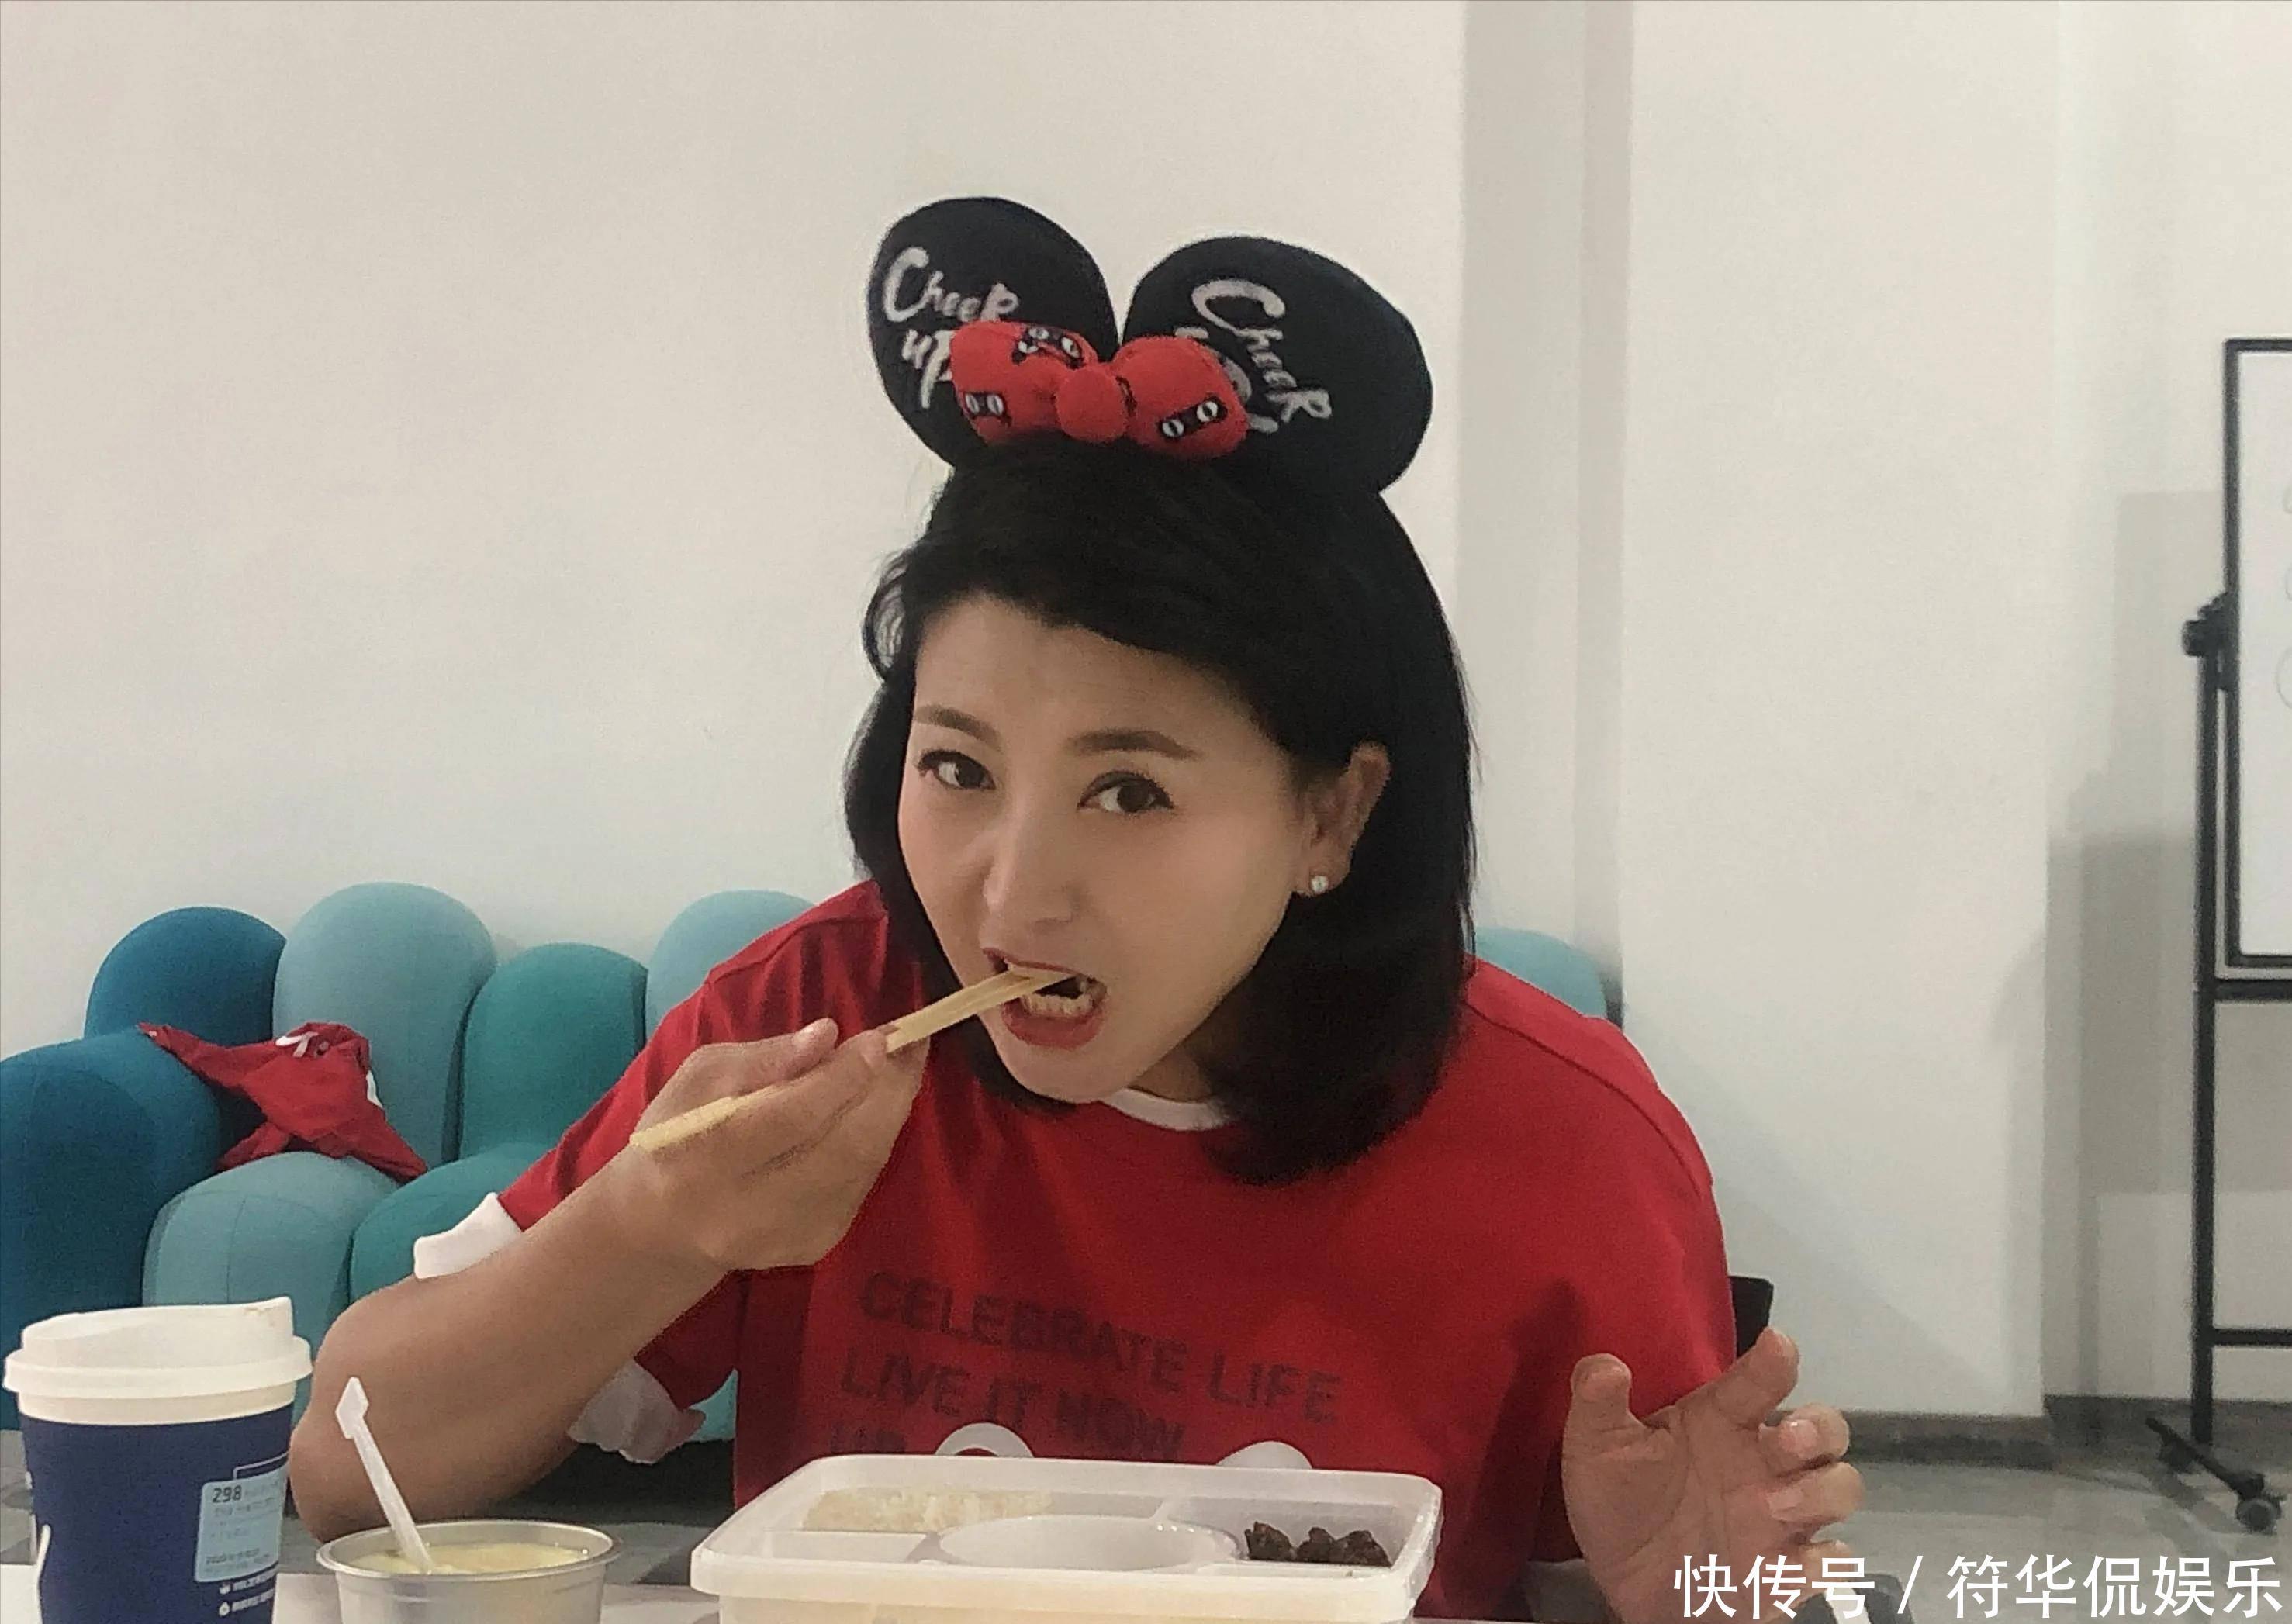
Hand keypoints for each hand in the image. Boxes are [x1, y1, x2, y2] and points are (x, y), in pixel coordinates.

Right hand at [603, 1019, 926, 1275]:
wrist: (664, 1224)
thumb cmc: (678, 1133)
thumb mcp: (700, 1078)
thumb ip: (764, 1058)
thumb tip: (827, 1036)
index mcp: (709, 1160)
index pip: (792, 1118)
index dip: (843, 1077)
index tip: (876, 1038)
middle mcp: (752, 1210)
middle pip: (842, 1147)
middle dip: (886, 1091)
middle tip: (909, 1046)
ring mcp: (788, 1235)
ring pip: (862, 1167)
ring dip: (891, 1112)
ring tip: (903, 1067)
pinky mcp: (814, 1246)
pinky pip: (862, 1184)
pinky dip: (878, 1141)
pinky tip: (880, 1108)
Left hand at [1561, 1328, 1861, 1623]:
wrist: (1625, 1584)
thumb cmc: (1619, 1502)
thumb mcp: (1595, 1450)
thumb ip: (1598, 1405)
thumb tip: (1603, 1366)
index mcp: (1719, 1421)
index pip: (1757, 1381)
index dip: (1773, 1360)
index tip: (1778, 1345)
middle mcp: (1761, 1461)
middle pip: (1824, 1429)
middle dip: (1818, 1429)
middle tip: (1788, 1439)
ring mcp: (1781, 1515)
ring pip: (1839, 1486)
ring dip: (1821, 1492)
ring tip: (1775, 1508)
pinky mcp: (1788, 1569)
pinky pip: (1832, 1560)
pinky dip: (1823, 1562)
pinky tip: (1792, 1567)